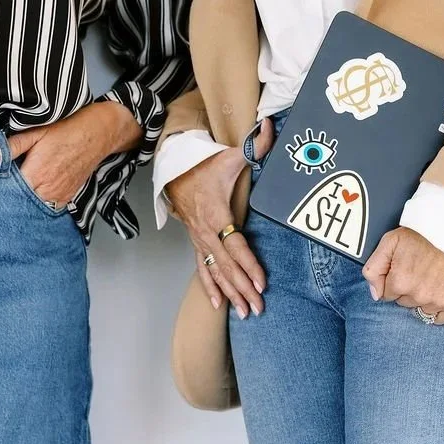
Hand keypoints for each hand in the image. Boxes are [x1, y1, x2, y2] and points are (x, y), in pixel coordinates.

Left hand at [1, 100, 141, 210]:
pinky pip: (48, 207)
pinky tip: (36, 193)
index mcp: (36, 172)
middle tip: (4, 189)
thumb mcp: (37, 132)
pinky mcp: (66, 198)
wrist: (96, 134)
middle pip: (21, 201)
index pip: (10, 189)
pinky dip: (40, 203)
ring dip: (26, 200)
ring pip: (34, 206)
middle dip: (12, 196)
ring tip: (20, 191)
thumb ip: (14, 145)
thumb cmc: (67, 130)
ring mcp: (58, 195)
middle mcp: (47, 189)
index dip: (0, 187)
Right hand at [164, 127, 268, 317]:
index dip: (249, 266)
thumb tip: (270, 130)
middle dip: (243, 289)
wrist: (174, 172)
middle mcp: (206, 234)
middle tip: (259, 308)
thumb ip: (253, 146)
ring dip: (231, 294)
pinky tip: (219, 304)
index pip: (236, 246)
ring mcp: (200, 242)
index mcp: (216, 216)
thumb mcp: (229, 156)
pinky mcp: (197, 244)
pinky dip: (211, 288)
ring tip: (246, 313)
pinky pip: (204, 270)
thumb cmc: (204, 167)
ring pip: (216, 273)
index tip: (261, 283)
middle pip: (228, 267)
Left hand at [363, 226, 443, 324]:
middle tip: (420, 271)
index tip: (404, 269)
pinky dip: (438, 310)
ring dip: (423, 299)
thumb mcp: (390, 241)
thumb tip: (375, 294)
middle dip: (409, 290)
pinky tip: (439, 294)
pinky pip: (440, 318)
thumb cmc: (424, 232)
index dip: (395, 282)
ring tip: (432, 278)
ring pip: (421, 310)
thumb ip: (374, 269)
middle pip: (404, 303)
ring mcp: (438, 300)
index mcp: (401, 282)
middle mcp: (419, 295)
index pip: (387, 295)